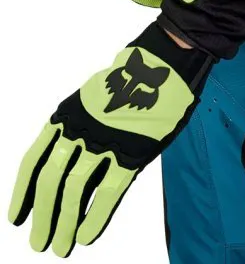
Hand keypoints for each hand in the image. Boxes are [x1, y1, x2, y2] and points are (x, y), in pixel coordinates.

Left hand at [8, 24, 210, 256]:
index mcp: (67, 115)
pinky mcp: (132, 151)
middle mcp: (80, 129)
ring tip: (60, 246)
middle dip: (43, 215)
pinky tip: (86, 235)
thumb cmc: (129, 78)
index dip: (22, 192)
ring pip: (74, 190)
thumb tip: (66, 164)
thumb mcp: (91, 97)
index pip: (33, 160)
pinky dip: (94, 217)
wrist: (162, 63)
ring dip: (64, 222)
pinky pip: (108, 191)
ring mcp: (105, 141)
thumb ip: (77, 126)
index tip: (17, 217)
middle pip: (50, 180)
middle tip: (38, 242)